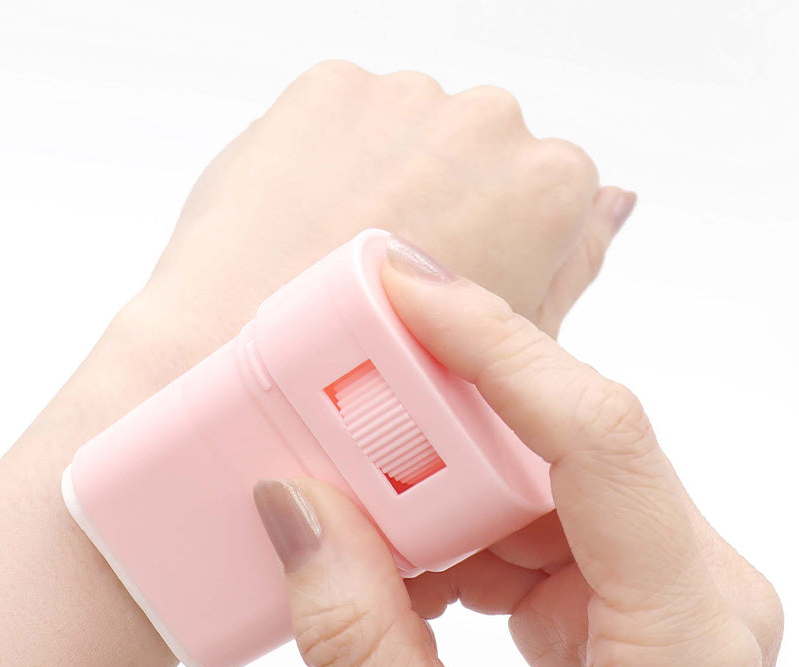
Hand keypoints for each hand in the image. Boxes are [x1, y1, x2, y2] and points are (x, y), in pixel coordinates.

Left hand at [86, 61, 634, 406]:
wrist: (239, 371)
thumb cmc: (373, 389)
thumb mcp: (504, 355)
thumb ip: (568, 272)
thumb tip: (614, 209)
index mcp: (552, 186)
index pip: (552, 198)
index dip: (499, 245)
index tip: (457, 280)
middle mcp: (490, 122)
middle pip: (480, 158)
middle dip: (445, 206)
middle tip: (389, 283)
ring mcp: (405, 98)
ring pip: (409, 135)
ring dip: (383, 180)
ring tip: (335, 259)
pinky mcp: (326, 89)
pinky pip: (342, 120)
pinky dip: (326, 163)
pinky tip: (305, 227)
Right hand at [252, 237, 793, 666]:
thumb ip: (358, 642)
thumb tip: (295, 507)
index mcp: (679, 632)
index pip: (597, 436)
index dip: (496, 348)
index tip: (402, 294)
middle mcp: (690, 583)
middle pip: (556, 440)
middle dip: (434, 418)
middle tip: (329, 410)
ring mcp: (660, 582)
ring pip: (531, 475)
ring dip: (431, 484)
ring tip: (348, 520)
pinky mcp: (622, 592)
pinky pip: (526, 520)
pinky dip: (450, 533)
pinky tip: (397, 576)